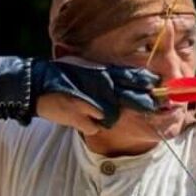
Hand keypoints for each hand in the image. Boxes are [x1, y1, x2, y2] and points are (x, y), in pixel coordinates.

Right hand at [34, 58, 157, 133]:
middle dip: (143, 104)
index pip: (133, 77)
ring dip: (106, 116)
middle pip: (132, 99)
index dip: (148, 83)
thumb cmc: (64, 76)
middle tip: (151, 106)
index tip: (159, 87)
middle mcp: (102, 88)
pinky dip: (89, 124)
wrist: (37, 85)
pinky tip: (78, 117)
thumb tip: (129, 79)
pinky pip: (95, 127)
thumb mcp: (87, 69)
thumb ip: (107, 75)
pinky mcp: (82, 119)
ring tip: (89, 109)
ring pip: (112, 117)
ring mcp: (93, 104)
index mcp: (104, 73)